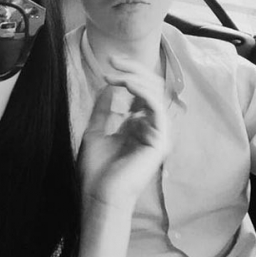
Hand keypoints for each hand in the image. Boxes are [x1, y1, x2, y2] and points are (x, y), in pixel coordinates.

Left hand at [78, 56, 169, 210]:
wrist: (98, 196)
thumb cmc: (96, 171)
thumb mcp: (96, 132)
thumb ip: (105, 110)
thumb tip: (109, 87)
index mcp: (137, 126)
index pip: (140, 92)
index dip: (128, 74)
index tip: (108, 63)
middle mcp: (150, 127)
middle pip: (151, 88)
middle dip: (133, 70)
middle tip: (113, 59)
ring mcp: (157, 133)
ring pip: (156, 94)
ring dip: (135, 77)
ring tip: (115, 72)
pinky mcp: (160, 140)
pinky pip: (156, 107)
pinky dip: (141, 91)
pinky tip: (125, 82)